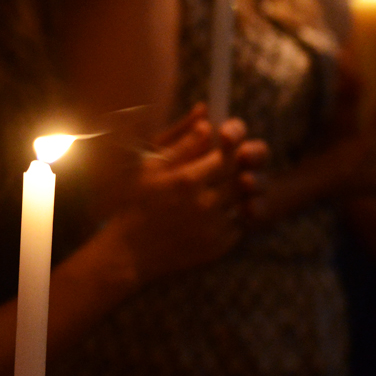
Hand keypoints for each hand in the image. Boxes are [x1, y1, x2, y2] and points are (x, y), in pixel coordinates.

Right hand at [112, 106, 267, 278]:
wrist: (130, 253)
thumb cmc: (136, 204)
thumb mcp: (150, 169)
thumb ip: (182, 145)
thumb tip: (207, 122)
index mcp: (186, 180)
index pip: (228, 155)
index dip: (234, 144)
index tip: (229, 140)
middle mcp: (204, 204)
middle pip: (242, 176)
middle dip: (242, 165)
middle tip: (234, 161)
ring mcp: (214, 228)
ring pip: (245, 200)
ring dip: (240, 190)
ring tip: (227, 185)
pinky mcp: (218, 247)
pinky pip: (240, 223)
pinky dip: (234, 214)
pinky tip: (218, 210)